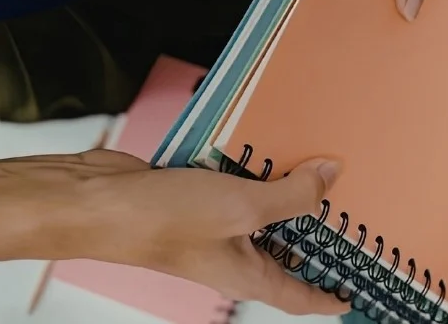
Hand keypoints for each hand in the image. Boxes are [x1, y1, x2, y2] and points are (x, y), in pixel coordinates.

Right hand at [76, 150, 347, 315]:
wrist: (96, 202)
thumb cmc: (160, 221)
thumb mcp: (242, 206)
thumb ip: (291, 195)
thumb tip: (330, 179)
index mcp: (247, 276)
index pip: (298, 298)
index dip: (327, 298)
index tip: (351, 296)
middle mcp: (231, 256)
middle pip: (283, 252)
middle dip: (315, 236)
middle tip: (351, 214)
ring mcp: (211, 227)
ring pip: (260, 214)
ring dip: (286, 194)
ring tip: (321, 169)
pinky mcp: (195, 198)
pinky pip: (235, 187)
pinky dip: (254, 172)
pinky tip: (270, 148)